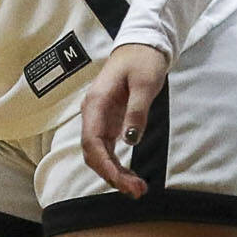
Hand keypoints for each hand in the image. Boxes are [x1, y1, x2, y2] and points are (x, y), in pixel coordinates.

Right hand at [78, 43, 168, 198]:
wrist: (140, 45)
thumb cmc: (142, 60)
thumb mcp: (144, 83)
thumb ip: (137, 111)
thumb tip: (130, 140)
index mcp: (96, 102)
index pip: (92, 140)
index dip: (104, 164)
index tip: (122, 181)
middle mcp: (93, 112)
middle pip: (93, 151)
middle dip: (111, 174)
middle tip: (137, 191)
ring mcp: (99, 118)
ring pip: (99, 153)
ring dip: (114, 173)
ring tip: (137, 189)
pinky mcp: (109, 122)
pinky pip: (107, 149)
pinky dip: (116, 165)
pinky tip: (130, 176)